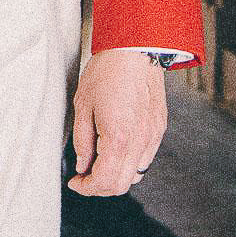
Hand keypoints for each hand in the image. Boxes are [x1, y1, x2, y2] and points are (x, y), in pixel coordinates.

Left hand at [69, 49, 166, 195]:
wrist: (134, 49)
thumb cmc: (107, 71)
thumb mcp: (83, 105)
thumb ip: (82, 141)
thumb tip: (83, 165)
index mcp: (118, 138)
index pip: (104, 181)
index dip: (87, 188)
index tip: (76, 182)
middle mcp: (140, 142)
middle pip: (122, 185)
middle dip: (100, 186)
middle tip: (85, 175)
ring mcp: (153, 136)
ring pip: (135, 174)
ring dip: (116, 176)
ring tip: (100, 161)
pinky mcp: (159, 128)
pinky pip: (145, 158)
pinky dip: (130, 162)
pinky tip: (117, 148)